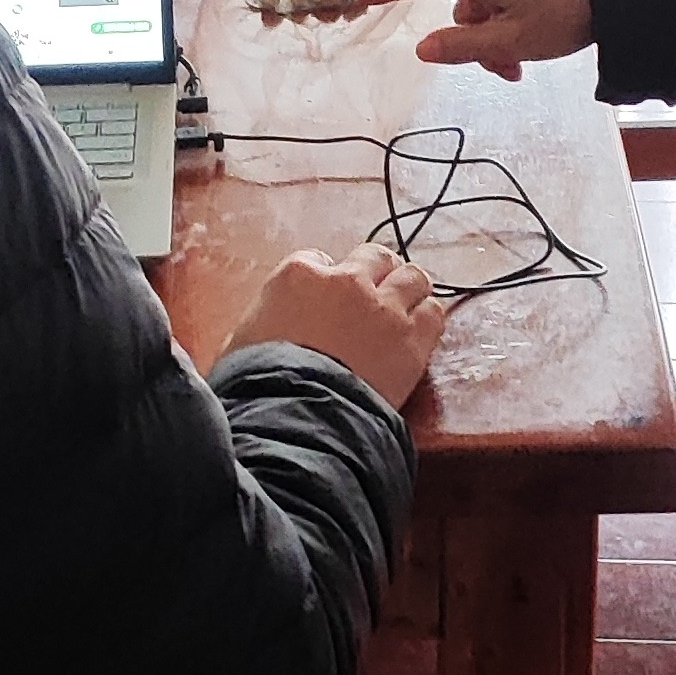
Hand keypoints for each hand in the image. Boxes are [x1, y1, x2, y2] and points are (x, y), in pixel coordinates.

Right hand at [223, 244, 446, 409]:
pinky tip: (417, 331)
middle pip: (374, 256)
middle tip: (372, 295)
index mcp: (298, 276)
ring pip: (413, 276)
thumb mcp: (241, 341)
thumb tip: (266, 329)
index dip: (322, 279)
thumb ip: (263, 319)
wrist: (297, 418)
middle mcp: (346, 281)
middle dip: (375, 272)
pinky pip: (433, 312)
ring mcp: (384, 308)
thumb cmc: (258, 384)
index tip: (322, 300)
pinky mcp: (412, 340)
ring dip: (407, 289)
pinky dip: (426, 318)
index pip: (317, 259)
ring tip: (402, 308)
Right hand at [354, 0, 596, 80]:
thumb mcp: (511, 42)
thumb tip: (422, 47)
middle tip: (508, 71)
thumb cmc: (564, 15)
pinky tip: (547, 25)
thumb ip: (463, 48)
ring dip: (501, 29)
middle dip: (477, 38)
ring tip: (531, 57)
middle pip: (465, 2)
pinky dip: (518, 9)